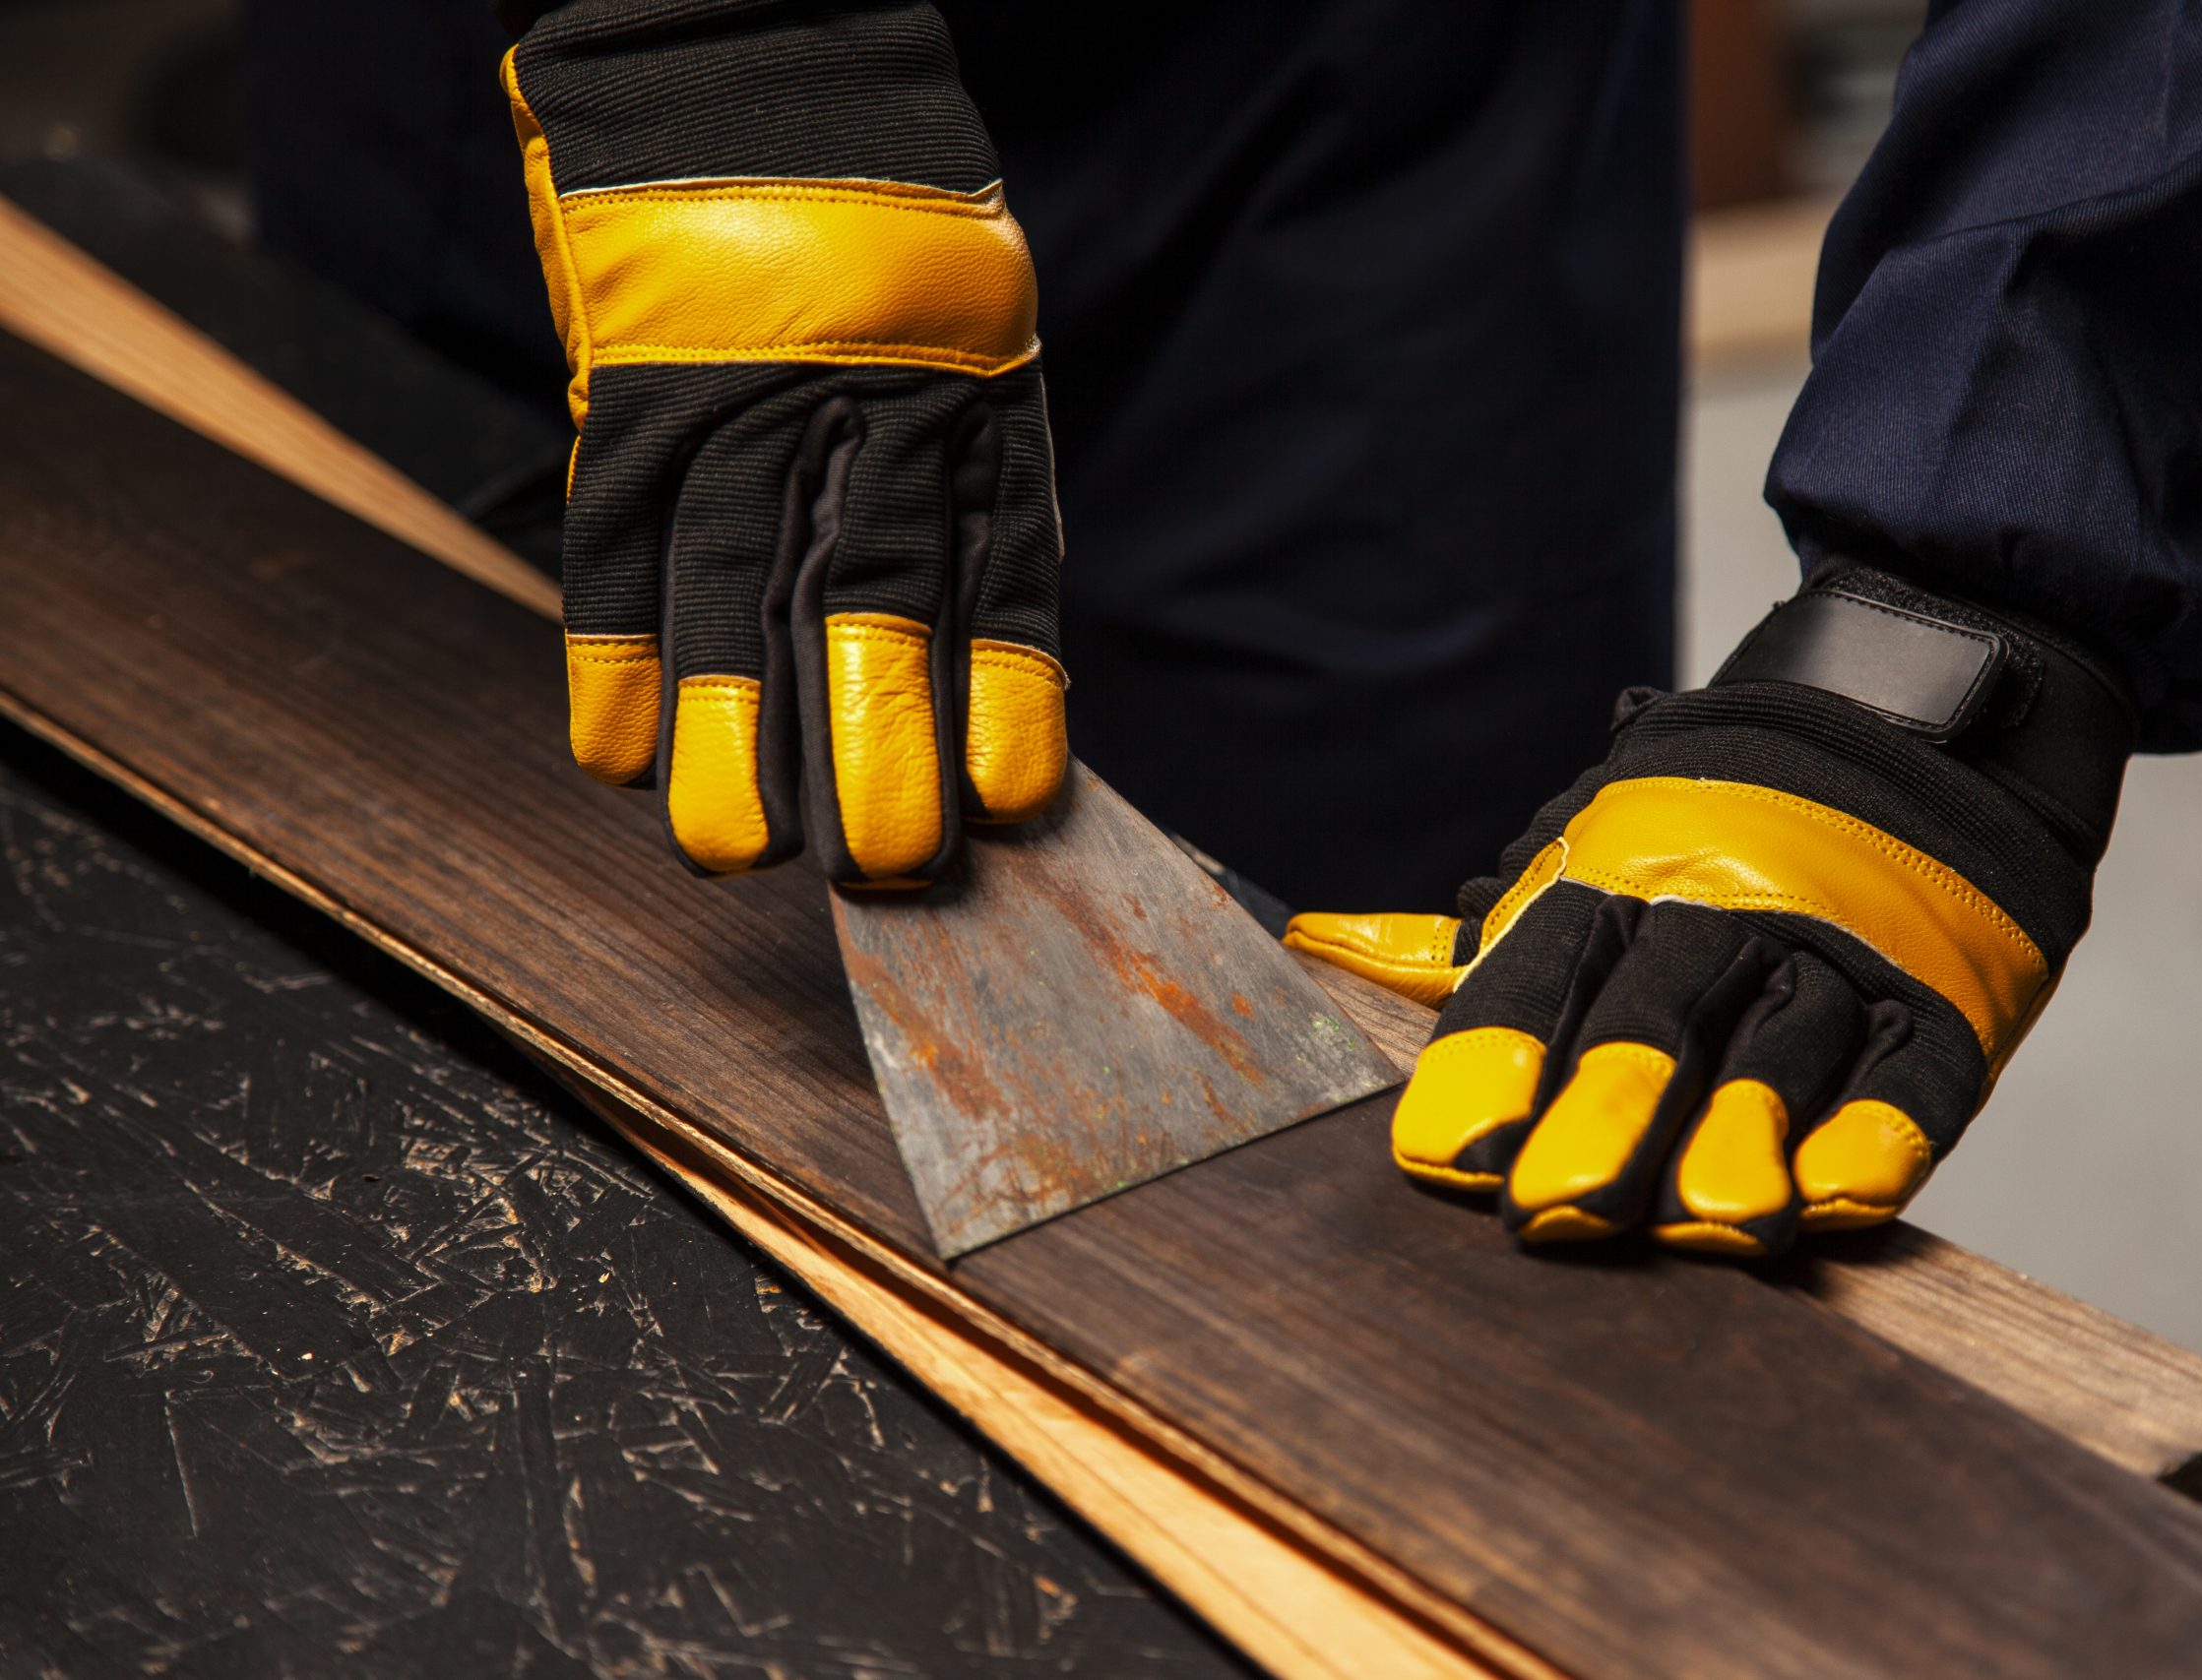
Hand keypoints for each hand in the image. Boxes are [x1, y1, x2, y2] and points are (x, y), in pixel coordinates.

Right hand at [504, 3, 1064, 885]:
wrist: (761, 55)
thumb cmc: (887, 216)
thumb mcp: (972, 327)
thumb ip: (965, 469)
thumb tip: (967, 648)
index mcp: (977, 399)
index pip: (1005, 577)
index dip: (1009, 698)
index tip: (1014, 804)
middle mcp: (871, 408)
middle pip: (879, 604)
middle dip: (880, 745)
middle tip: (883, 866)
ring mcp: (747, 397)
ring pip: (740, 591)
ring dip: (733, 733)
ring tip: (735, 848)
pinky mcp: (637, 387)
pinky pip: (618, 538)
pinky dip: (613, 654)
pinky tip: (613, 758)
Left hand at [1288, 567, 2132, 1257]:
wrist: (1914, 723)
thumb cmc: (1711, 826)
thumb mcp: (1585, 851)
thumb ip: (1461, 937)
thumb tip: (1310, 945)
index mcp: (1619, 878)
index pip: (1538, 974)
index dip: (1492, 1064)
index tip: (1441, 1156)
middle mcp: (1722, 910)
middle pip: (1654, 1015)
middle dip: (1605, 1110)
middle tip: (1556, 1210)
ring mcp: (1839, 954)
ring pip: (1782, 1050)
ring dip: (1744, 1135)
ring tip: (1710, 1225)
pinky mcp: (1941, 1002)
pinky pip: (1912, 1073)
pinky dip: (1877, 1135)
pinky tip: (1836, 1199)